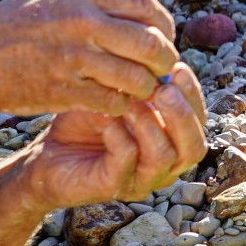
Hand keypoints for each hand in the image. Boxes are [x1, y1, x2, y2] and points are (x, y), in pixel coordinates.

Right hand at [0, 0, 179, 115]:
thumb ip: (99, 5)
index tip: (164, 38)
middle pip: (151, 44)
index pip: (147, 6)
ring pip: (137, 78)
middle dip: (164, 61)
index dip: (164, 25)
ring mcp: (73, 58)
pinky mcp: (63, 91)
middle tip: (162, 70)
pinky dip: (122, 105)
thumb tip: (148, 22)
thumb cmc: (12, 26)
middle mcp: (82, 22)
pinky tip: (115, 102)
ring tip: (140, 90)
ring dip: (146, 88)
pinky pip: (113, 102)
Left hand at [17, 63, 207, 208]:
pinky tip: (105, 116)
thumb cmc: (85, 124)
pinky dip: (119, 133)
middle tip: (163, 88)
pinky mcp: (112, 187)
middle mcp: (164, 167)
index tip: (176, 67)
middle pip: (193, 148)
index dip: (193, 95)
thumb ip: (143, 86)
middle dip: (181, 114)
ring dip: (148, 122)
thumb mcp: (119, 98)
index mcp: (172, 144)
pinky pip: (127, 158)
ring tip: (130, 101)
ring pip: (163, 157)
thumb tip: (161, 58)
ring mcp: (140, 181)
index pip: (199, 123)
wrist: (45, 156)